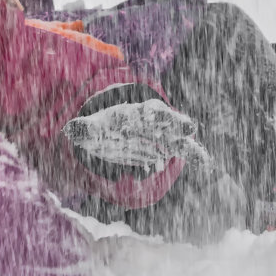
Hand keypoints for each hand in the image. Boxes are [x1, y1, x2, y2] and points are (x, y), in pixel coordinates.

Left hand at [62, 98, 202, 180]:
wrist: (118, 131)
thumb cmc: (107, 127)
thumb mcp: (94, 127)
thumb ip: (84, 129)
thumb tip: (70, 129)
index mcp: (135, 113)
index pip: (145, 111)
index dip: (150, 113)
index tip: (159, 114)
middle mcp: (153, 121)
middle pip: (166, 119)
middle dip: (175, 123)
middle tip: (187, 128)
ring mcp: (163, 134)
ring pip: (179, 137)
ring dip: (189, 144)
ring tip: (203, 157)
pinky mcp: (169, 146)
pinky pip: (185, 150)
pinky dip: (195, 156)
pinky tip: (205, 164)